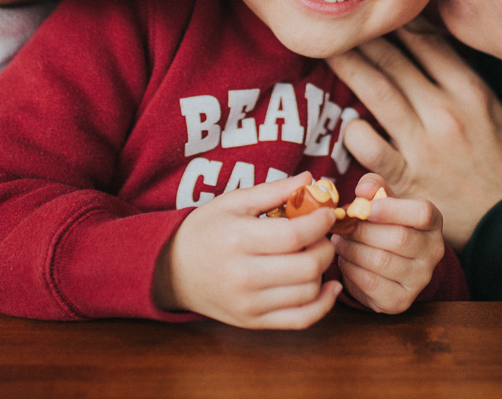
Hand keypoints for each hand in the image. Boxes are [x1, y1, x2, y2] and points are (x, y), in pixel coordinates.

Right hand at [153, 172, 342, 328]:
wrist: (173, 270)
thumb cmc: (205, 230)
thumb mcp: (233, 202)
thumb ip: (273, 190)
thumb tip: (309, 179)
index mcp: (238, 240)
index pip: (293, 236)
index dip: (320, 223)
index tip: (328, 212)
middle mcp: (244, 277)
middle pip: (306, 267)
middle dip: (325, 246)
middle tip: (323, 234)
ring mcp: (249, 304)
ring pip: (308, 292)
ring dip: (322, 271)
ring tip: (314, 253)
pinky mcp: (254, 322)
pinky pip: (301, 319)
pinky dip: (323, 305)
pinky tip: (327, 285)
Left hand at [327, 24, 501, 249]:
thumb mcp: (495, 110)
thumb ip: (461, 78)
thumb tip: (429, 42)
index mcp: (471, 90)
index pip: (425, 40)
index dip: (395, 21)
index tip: (376, 12)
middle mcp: (446, 111)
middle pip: (393, 59)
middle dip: (362, 36)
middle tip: (339, 22)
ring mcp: (424, 145)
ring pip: (376, 91)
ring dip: (348, 67)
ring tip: (328, 52)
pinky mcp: (407, 179)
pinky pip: (368, 146)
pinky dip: (353, 131)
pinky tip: (349, 126)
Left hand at [333, 173, 445, 312]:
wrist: (387, 263)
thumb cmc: (384, 224)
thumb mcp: (382, 201)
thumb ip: (374, 187)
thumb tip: (364, 190)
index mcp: (433, 222)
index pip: (423, 213)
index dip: (392, 209)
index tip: (363, 208)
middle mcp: (434, 251)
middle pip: (398, 238)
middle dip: (362, 231)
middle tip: (341, 226)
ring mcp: (420, 279)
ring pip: (381, 261)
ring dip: (352, 250)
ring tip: (339, 242)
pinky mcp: (401, 300)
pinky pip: (371, 283)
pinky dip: (351, 270)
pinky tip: (345, 261)